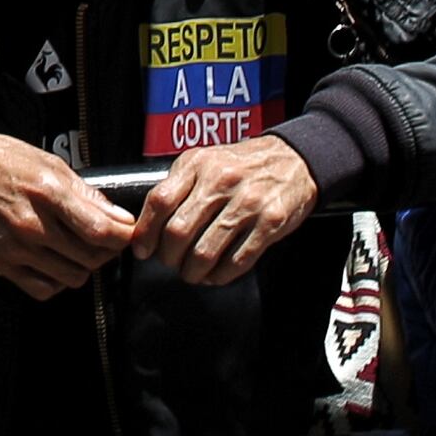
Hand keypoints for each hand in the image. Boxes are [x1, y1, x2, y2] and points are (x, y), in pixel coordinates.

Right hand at [0, 124, 137, 298]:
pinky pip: (44, 289)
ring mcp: (17, 248)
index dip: (123, 236)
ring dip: (85, 266)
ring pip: (73, 277)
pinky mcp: (3, 263)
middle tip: (106, 238)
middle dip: (108, 250)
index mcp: (47, 193)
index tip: (127, 231)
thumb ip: (83, 192)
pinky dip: (57, 281)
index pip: (101, 231)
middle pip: (92, 257)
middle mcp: (33, 225)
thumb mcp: (46, 162)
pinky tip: (56, 262)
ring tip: (80, 249)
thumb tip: (115, 215)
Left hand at [133, 133, 320, 287]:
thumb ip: (178, 186)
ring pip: (205, 251)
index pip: (159, 201)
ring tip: (192, 273)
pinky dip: (221, 275)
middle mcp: (221, 181)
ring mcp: (247, 202)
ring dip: (193, 271)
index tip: (143, 250)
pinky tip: (216, 275)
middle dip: (169, 258)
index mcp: (197, 164)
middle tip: (170, 264)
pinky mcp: (270, 222)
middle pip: (178, 231)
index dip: (146, 232)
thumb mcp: (204, 161)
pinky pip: (238, 260)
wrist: (292, 159)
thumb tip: (148, 225)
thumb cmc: (240, 164)